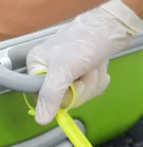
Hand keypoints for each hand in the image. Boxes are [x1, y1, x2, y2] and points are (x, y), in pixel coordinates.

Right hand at [27, 0, 142, 124]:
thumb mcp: (64, 70)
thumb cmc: (84, 42)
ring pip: (78, 94)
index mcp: (36, 65)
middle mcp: (48, 68)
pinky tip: (98, 68)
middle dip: (81, 88)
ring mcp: (66, 71)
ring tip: (93, 66)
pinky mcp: (81, 71)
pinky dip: (97, 81)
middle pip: (62, 97)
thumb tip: (40, 120)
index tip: (72, 86)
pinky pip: (88, 88)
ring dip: (91, 83)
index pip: (41, 96)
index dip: (59, 97)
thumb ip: (50, 95)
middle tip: (85, 72)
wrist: (111, 26)